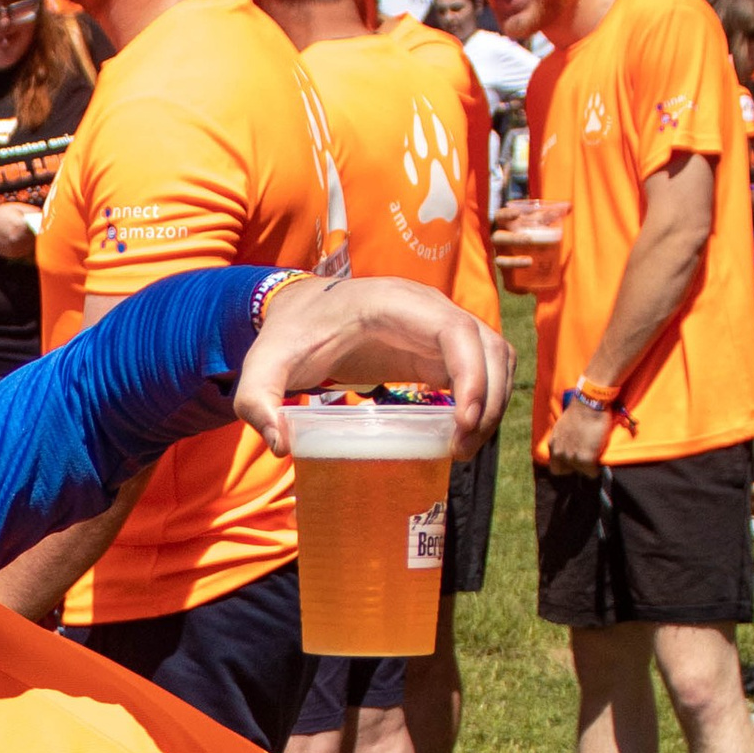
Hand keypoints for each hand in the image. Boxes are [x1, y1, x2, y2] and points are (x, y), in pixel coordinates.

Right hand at [0, 200, 42, 259]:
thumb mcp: (15, 207)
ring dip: (35, 238)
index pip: (41, 226)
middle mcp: (19, 240)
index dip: (46, 224)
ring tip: (26, 229)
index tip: (50, 220)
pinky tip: (20, 236)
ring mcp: (17, 249)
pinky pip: (28, 249)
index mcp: (20, 225)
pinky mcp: (15, 255)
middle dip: (42, 230)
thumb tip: (47, 215)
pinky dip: (28, 243)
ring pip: (35, 244)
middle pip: (40, 237)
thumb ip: (32, 211)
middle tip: (44, 224)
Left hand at [234, 274, 511, 463]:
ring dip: (494, 401)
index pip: (455, 330)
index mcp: (393, 303)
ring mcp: (439, 324)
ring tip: (463, 447)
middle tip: (462, 449)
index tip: (462, 423)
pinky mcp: (441, 346)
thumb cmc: (288, 336)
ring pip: (496, 356)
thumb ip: (257, 402)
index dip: (472, 375)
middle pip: (488, 346)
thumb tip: (281, 445)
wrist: (301, 312)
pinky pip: (484, 367)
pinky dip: (487, 397)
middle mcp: (428, 308)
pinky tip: (463, 432)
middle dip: (489, 400)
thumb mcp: (262, 367)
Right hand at [488, 217, 567, 297]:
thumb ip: (550, 214)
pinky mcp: (505, 274)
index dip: (506, 214)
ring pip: (500, 260)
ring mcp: (499, 257)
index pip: (500, 216)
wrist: (520, 251)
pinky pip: (506, 282)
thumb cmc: (528, 230)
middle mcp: (498, 240)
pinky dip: (514, 287)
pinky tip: (525, 291)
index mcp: (503, 225)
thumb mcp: (536, 221)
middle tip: (529, 239)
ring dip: (513, 261)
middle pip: (499, 238)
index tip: (517, 213)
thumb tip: (569, 206)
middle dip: (513, 239)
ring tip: (530, 261)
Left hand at [544, 394, 613, 473]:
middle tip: (583, 462)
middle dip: (574, 468)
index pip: (554, 466)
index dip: (564, 465)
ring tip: (593, 461)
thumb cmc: (580, 411)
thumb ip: (563, 439)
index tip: (572, 462)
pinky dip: (595, 471)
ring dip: (586, 468)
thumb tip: (569, 444)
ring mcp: (571, 457)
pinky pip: (590, 473)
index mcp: (553, 444)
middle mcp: (559, 452)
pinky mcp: (585, 458)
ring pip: (579, 471)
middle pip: (564, 471)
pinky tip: (598, 467)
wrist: (589, 405)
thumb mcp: (562, 427)